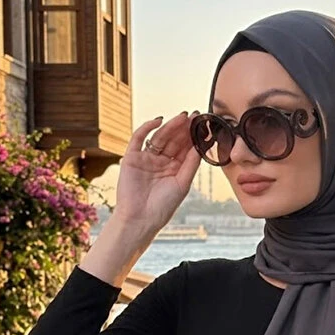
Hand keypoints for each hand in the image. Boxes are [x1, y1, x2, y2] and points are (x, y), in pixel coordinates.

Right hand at [114, 112, 201, 233]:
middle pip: (174, 140)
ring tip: (182, 117)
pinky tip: (159, 120)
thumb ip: (191, 164)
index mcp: (174, 169)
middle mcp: (161, 162)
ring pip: (160, 137)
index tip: (203, 125)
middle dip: (184, 129)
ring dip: (170, 126)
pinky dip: (147, 127)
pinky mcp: (132, 157)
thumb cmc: (163, 206)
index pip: (185, 149)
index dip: (193, 137)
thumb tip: (201, 145)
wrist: (140, 219)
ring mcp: (146, 158)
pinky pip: (138, 138)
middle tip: (194, 116)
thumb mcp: (182, 184)